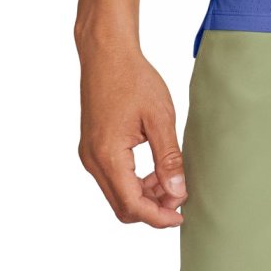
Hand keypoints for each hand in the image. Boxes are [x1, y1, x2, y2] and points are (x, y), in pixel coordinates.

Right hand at [76, 33, 186, 230]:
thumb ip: (169, 158)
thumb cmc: (133, 78)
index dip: (158, 216)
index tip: (181, 216)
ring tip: (171, 181)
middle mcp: (93, 161)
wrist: (106, 54)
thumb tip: (177, 192)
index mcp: (108, 155)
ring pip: (117, 194)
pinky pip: (112, 179)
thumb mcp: (160, 117)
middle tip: (179, 197)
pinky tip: (154, 170)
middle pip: (122, 206)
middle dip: (152, 209)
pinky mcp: (91, 148)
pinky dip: (133, 182)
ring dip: (143, 196)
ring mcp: (89, 155)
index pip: (132, 205)